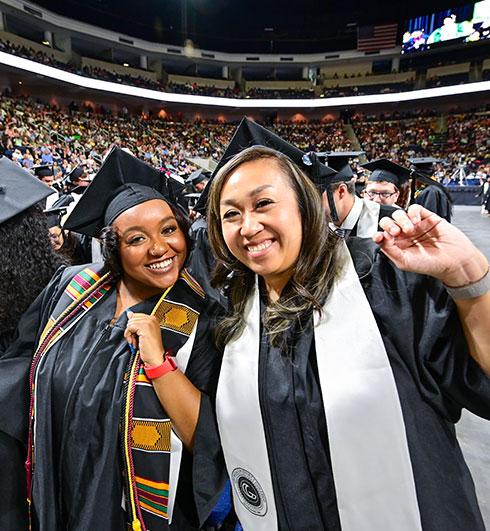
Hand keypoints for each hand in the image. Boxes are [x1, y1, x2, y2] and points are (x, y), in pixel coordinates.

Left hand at [124, 311, 164, 366]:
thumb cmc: (150, 348)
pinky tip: (134, 342)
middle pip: (132, 318)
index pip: (136, 316)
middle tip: (136, 340)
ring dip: (130, 334)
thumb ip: (136, 322)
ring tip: (136, 342)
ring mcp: (149, 322)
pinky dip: (129, 336)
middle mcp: (152, 319)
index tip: (136, 335)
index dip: (133, 326)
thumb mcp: (142, 333)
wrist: (155, 357)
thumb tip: (129, 313)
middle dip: (131, 330)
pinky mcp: (145, 327)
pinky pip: (129, 327)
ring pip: (130, 323)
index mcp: (153, 319)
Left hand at [373, 205, 487, 285]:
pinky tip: (417, 222)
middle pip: (387, 222)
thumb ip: (389, 250)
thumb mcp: (404, 262)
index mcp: (396, 245)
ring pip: (399, 214)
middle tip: (396, 233)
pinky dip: (413, 213)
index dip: (378, 234)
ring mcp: (414, 225)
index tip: (379, 237)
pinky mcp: (426, 217)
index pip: (381, 235)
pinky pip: (414, 208)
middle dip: (389, 225)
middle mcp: (403, 235)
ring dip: (401, 220)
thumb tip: (380, 237)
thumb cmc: (430, 264)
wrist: (453, 260)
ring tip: (411, 230)